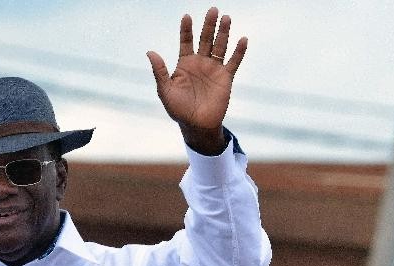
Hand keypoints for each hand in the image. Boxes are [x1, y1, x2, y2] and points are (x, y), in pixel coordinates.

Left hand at [147, 7, 246, 153]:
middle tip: (213, 10)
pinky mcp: (226, 78)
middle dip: (209, 25)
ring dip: (224, 32)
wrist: (196, 126)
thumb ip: (159, 71)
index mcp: (185, 64)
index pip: (186, 41)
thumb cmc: (178, 110)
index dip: (186, 29)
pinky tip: (242, 40)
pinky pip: (234, 62)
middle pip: (205, 39)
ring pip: (220, 46)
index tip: (187, 16)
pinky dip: (239, 52)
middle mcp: (200, 63)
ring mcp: (214, 69)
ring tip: (226, 18)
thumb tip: (150, 52)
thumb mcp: (165, 91)